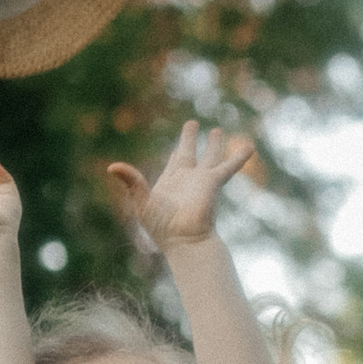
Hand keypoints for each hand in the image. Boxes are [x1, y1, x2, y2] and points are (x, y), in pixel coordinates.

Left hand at [105, 119, 253, 251]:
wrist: (183, 239)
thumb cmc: (161, 226)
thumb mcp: (141, 201)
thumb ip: (131, 181)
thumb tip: (112, 166)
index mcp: (170, 183)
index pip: (174, 163)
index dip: (176, 154)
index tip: (179, 146)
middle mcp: (187, 179)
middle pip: (190, 154)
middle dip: (190, 139)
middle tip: (193, 124)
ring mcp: (201, 180)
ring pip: (210, 156)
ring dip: (215, 144)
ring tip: (218, 130)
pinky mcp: (213, 182)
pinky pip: (229, 166)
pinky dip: (239, 157)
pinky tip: (250, 146)